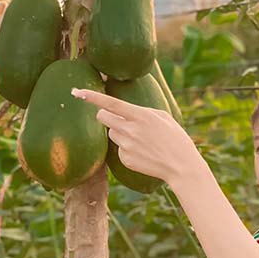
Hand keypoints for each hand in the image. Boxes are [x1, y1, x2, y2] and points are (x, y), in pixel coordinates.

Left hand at [71, 88, 198, 183]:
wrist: (181, 166)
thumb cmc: (175, 138)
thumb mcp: (162, 117)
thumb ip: (141, 111)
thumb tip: (122, 109)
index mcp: (141, 116)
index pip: (111, 103)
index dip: (92, 97)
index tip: (77, 91)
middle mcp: (130, 130)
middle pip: (103, 117)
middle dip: (105, 114)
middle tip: (116, 117)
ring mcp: (126, 146)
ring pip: (111, 133)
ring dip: (119, 132)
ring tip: (140, 139)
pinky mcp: (125, 159)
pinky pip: (118, 149)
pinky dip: (127, 148)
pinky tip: (142, 152)